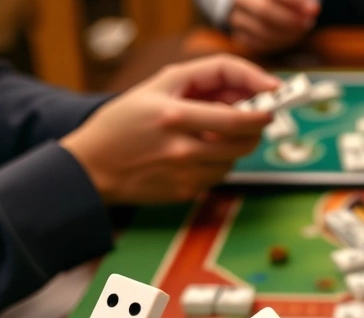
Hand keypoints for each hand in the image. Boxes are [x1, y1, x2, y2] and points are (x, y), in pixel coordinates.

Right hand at [62, 55, 278, 203]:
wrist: (92, 166)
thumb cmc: (123, 122)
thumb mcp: (158, 85)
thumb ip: (204, 79)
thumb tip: (248, 88)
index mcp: (176, 117)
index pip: (237, 119)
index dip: (261, 112)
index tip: (271, 104)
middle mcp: (183, 149)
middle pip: (244, 142)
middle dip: (256, 127)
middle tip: (255, 116)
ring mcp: (186, 174)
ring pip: (234, 159)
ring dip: (235, 145)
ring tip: (214, 133)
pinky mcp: (186, 192)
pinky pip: (218, 176)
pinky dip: (217, 163)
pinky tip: (197, 153)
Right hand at [228, 0, 319, 53]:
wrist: (260, 4)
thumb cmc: (283, 0)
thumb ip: (301, 1)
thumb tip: (313, 11)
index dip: (295, 3)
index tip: (313, 11)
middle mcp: (241, 1)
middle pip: (264, 12)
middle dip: (290, 21)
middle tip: (307, 24)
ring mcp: (237, 18)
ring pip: (261, 31)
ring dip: (286, 34)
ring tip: (300, 30)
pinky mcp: (240, 36)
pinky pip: (258, 44)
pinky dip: (277, 43)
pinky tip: (288, 37)